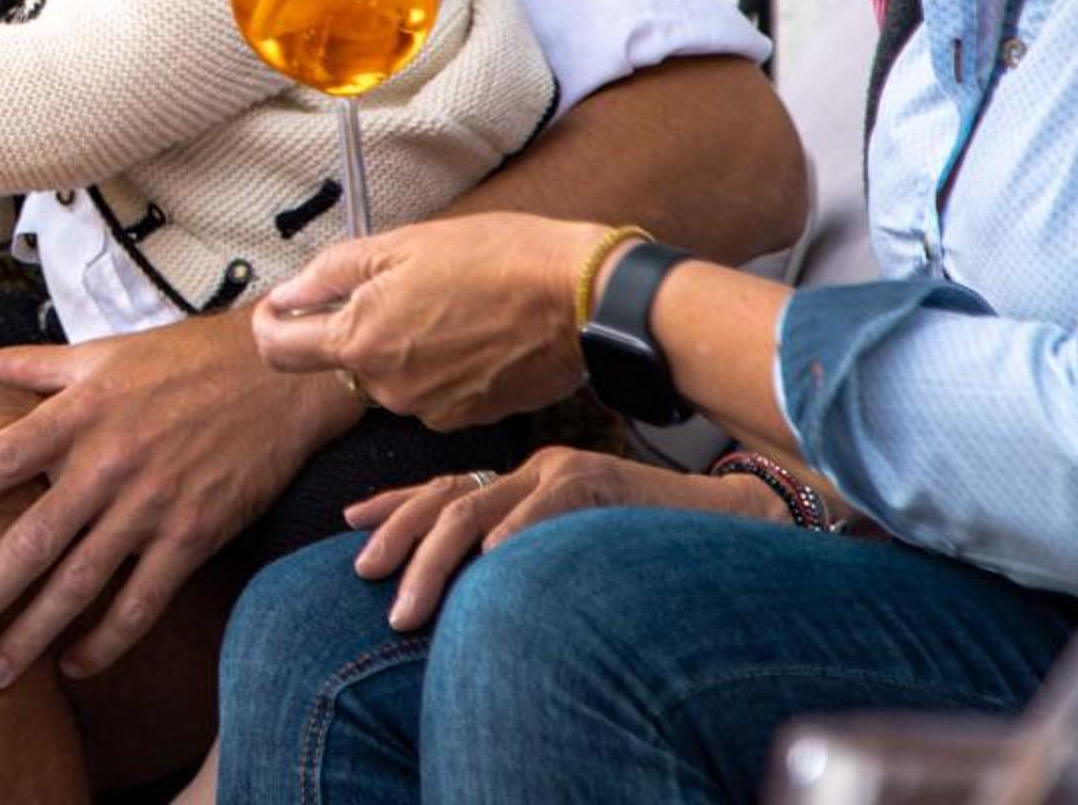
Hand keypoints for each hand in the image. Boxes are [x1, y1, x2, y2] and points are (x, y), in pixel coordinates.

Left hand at [0, 311, 353, 687]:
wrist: (277, 374)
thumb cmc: (180, 360)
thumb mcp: (96, 353)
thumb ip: (22, 363)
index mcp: (78, 413)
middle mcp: (108, 463)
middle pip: (31, 541)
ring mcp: (152, 505)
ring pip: (80, 584)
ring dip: (32, 635)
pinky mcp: (193, 536)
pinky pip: (143, 602)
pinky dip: (107, 641)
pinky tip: (73, 667)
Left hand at [253, 213, 603, 427]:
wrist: (581, 300)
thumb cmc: (498, 259)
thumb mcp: (402, 244)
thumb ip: (332, 273)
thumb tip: (287, 293)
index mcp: (361, 341)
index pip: (278, 348)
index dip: (272, 321)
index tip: (282, 304)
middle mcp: (388, 389)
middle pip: (343, 358)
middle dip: (358, 324)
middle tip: (403, 282)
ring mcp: (430, 410)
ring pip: (392, 374)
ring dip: (404, 343)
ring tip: (452, 301)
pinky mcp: (469, 418)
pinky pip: (433, 390)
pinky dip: (441, 364)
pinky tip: (476, 330)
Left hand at [344, 445, 781, 629]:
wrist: (727, 520)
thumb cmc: (649, 542)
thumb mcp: (572, 544)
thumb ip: (525, 552)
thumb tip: (474, 587)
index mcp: (526, 481)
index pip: (446, 489)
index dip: (395, 505)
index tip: (350, 524)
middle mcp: (536, 470)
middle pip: (446, 499)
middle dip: (397, 538)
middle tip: (365, 577)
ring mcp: (564, 473)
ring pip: (477, 510)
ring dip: (433, 562)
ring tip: (407, 606)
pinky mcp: (599, 483)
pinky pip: (544, 507)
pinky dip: (513, 536)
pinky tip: (488, 565)